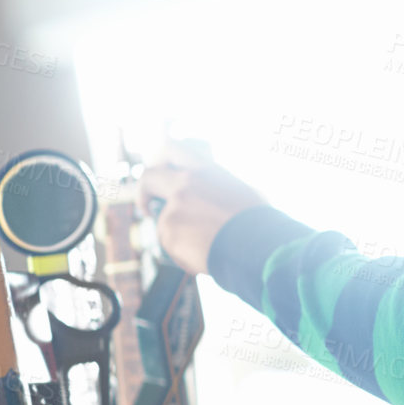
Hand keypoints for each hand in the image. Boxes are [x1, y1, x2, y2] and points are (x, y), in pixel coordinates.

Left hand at [136, 140, 268, 276]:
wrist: (260, 248)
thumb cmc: (260, 224)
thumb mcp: (242, 193)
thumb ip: (215, 189)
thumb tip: (207, 199)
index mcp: (207, 171)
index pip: (170, 149)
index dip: (158, 161)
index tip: (158, 176)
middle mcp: (186, 185)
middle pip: (149, 178)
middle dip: (143, 193)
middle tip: (147, 209)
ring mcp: (174, 209)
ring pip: (164, 222)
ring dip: (179, 235)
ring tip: (208, 246)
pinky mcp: (168, 233)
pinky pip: (169, 244)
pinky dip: (183, 252)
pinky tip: (205, 255)